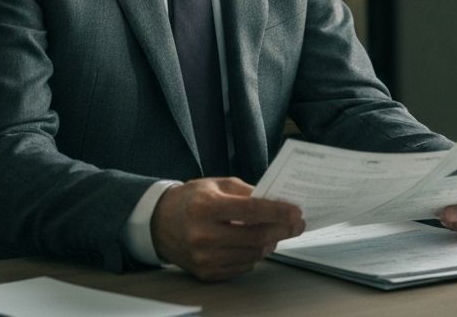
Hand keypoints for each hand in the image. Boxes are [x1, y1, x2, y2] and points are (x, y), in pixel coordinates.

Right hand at [151, 178, 304, 280]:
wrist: (159, 223)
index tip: (296, 212)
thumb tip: (275, 201)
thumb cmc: (191, 199)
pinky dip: (253, 254)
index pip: (251, 211)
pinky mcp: (205, 273)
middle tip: (296, 224)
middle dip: (281, 229)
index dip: (277, 212)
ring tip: (276, 231)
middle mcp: (203, 235)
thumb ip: (246, 192)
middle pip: (255, 237)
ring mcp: (204, 258)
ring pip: (251, 254)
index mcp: (206, 207)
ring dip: (270, 243)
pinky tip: (255, 243)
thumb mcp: (216, 184)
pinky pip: (241, 266)